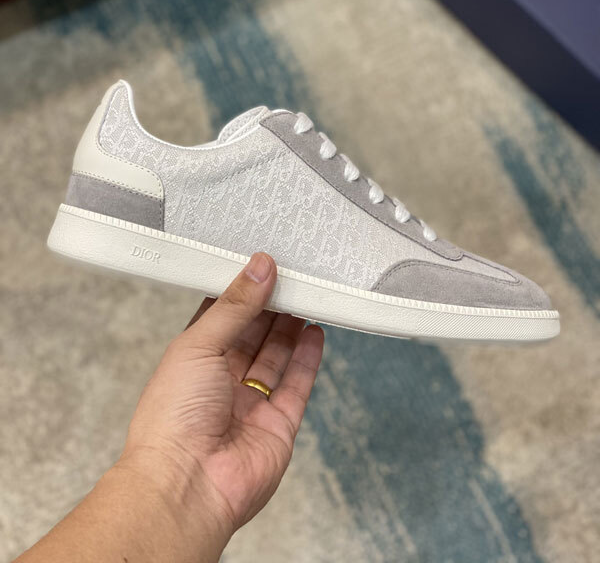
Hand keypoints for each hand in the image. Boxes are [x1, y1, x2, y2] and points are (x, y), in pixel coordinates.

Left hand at [120, 253, 324, 544]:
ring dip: (292, 326)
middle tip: (292, 275)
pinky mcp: (278, 424)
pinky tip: (316, 331)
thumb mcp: (199, 344)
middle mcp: (221, 380)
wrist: (186, 485)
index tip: (262, 264)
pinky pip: (297, 384)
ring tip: (308, 294)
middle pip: (253, 334)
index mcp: (193, 359)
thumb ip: (235, 306)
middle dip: (271, 305)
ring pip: (277, 356)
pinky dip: (308, 357)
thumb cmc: (172, 418)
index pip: (221, 315)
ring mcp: (250, 403)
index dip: (242, 291)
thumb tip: (260, 267)